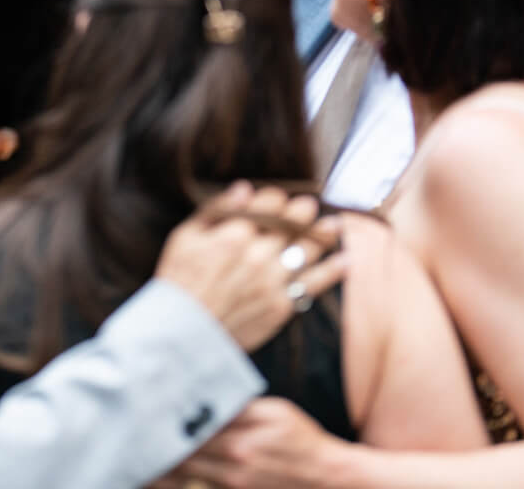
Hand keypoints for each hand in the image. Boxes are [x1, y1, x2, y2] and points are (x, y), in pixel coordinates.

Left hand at [152, 398, 339, 488]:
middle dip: (164, 437)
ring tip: (155, 439)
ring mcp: (234, 485)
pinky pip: (203, 482)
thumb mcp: (276, 413)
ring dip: (171, 456)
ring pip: (188, 470)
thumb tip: (206, 397)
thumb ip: (240, 408)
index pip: (195, 428)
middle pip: (185, 452)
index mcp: (243, 441)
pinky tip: (178, 459)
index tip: (155, 404)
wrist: (327, 477)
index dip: (171, 417)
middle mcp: (235, 466)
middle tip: (146, 420)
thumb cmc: (302, 439)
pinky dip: (187, 471)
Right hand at [154, 184, 343, 352]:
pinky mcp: (280, 307)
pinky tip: (345, 261)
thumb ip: (217, 210)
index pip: (268, 205)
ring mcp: (272, 281)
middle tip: (308, 205)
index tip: (278, 197)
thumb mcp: (185, 236)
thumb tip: (245, 188)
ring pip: (308, 251)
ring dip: (324, 235)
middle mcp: (258, 255)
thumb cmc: (178, 282)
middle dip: (302, 212)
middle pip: (291, 225)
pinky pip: (312, 285)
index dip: (276, 198)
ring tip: (334, 225)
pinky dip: (332, 272)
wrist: (181, 335)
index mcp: (234, 233)